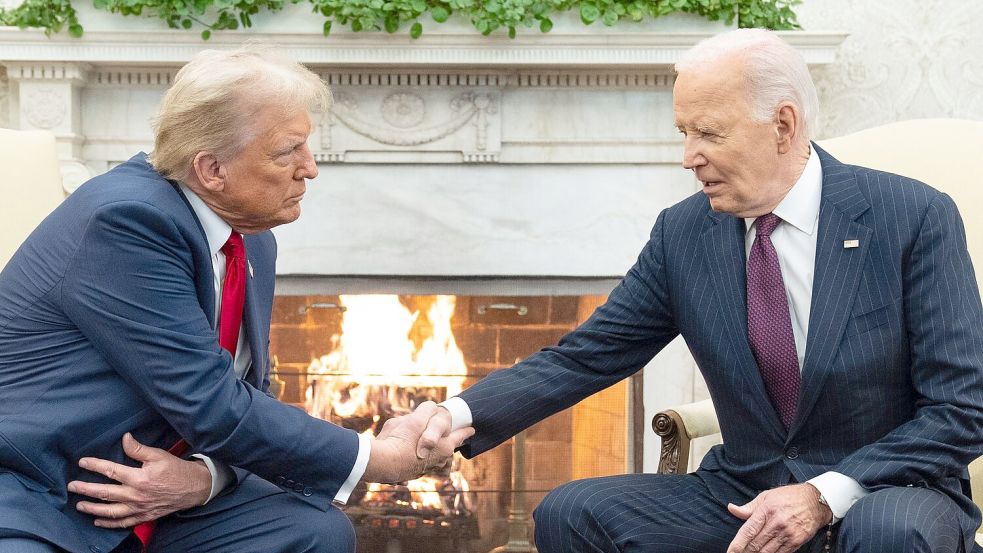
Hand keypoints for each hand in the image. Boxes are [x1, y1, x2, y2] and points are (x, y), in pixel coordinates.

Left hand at [67, 433, 211, 527]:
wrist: (194, 488)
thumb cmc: (177, 470)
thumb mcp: (159, 455)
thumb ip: (139, 449)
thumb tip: (125, 438)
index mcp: (138, 478)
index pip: (111, 471)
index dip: (95, 466)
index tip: (82, 462)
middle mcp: (135, 495)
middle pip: (105, 493)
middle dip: (86, 489)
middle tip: (71, 486)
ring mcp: (138, 508)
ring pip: (110, 511)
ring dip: (92, 509)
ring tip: (79, 505)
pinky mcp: (144, 516)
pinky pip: (122, 523)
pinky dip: (109, 524)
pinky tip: (98, 522)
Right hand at [363, 401, 473, 483]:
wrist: (381, 464)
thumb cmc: (400, 440)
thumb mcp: (415, 418)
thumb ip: (426, 411)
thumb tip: (430, 409)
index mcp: (444, 447)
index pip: (460, 436)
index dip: (465, 431)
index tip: (471, 430)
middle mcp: (438, 461)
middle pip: (447, 450)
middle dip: (446, 442)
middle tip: (445, 436)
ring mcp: (425, 471)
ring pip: (433, 459)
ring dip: (430, 453)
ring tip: (423, 445)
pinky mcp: (410, 475)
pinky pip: (417, 466)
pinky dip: (415, 460)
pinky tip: (407, 456)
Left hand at [726, 483, 831, 552]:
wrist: (816, 502)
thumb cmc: (788, 497)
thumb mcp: (766, 496)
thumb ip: (748, 507)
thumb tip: (731, 509)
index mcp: (766, 510)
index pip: (748, 531)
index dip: (737, 544)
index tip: (730, 551)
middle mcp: (777, 523)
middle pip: (756, 544)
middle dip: (745, 551)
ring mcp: (788, 534)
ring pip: (767, 551)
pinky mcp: (796, 541)